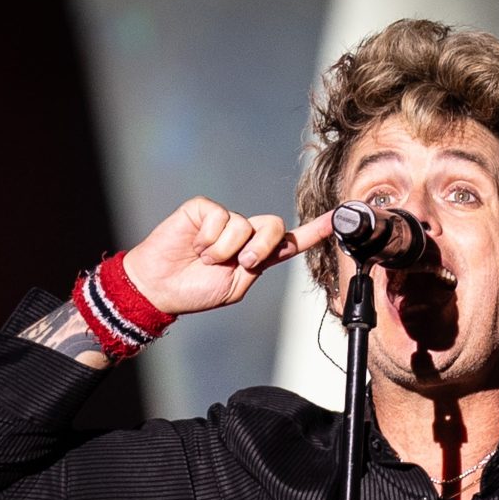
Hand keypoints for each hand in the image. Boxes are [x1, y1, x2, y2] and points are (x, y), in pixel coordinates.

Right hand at [122, 196, 332, 314]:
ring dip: (225, 249)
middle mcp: (245, 233)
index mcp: (258, 254)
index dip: (315, 230)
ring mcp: (225, 219)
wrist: (160, 288)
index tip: (338, 219)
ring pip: (244, 225)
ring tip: (205, 258)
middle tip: (240, 263)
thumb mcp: (236, 286)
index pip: (291, 240)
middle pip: (274, 226)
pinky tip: (196, 246)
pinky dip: (209, 238)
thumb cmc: (196, 290)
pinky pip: (220, 218)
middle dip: (260, 247)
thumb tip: (273, 249)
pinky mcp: (203, 209)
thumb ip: (258, 267)